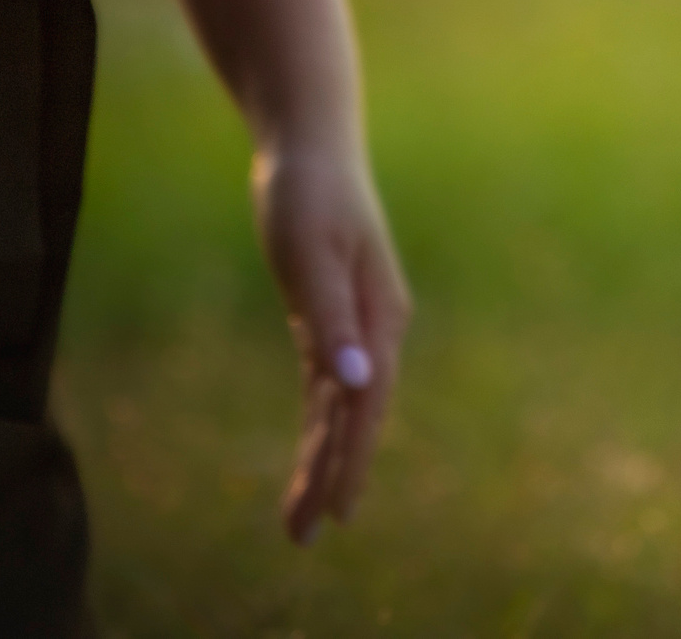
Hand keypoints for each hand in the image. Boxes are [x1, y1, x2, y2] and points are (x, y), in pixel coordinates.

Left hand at [253, 142, 410, 543]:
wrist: (311, 146)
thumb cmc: (307, 194)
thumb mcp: (310, 254)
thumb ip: (331, 319)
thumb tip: (354, 383)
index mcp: (378, 316)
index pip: (366, 403)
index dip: (350, 458)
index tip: (336, 509)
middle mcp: (374, 327)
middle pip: (355, 415)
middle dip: (333, 474)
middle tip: (305, 535)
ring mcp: (354, 323)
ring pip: (339, 406)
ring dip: (322, 458)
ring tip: (302, 515)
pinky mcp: (328, 315)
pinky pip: (325, 384)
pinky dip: (318, 423)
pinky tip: (309, 453)